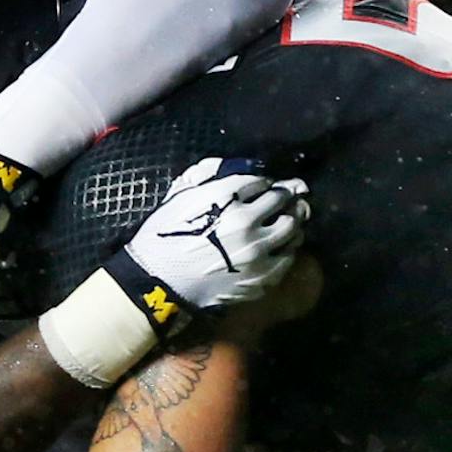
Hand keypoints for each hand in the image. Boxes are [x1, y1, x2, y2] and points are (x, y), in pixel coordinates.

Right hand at [121, 159, 309, 317]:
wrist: (159, 284)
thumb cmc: (165, 237)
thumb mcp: (181, 197)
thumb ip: (210, 176)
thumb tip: (238, 167)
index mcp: (224, 198)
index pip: (261, 180)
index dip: (265, 181)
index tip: (265, 185)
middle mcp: (245, 222)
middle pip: (283, 200)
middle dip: (286, 195)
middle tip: (289, 196)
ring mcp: (257, 251)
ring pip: (292, 227)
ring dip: (292, 219)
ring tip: (287, 220)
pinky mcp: (262, 277)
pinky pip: (289, 256)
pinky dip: (288, 247)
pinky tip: (279, 246)